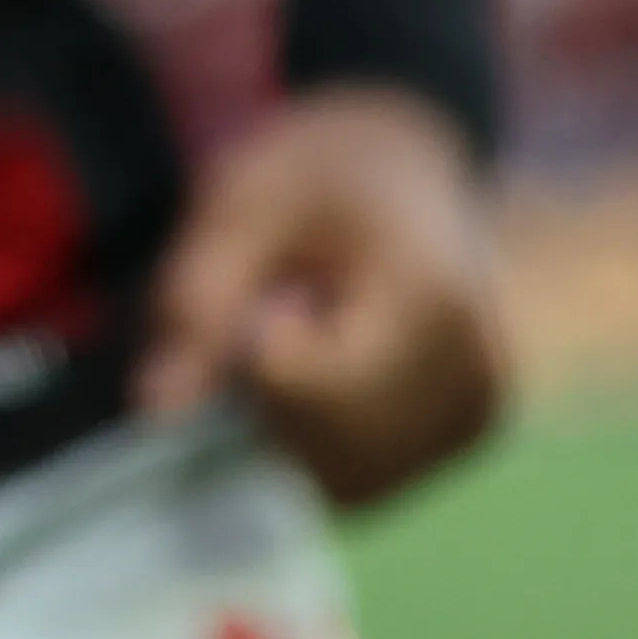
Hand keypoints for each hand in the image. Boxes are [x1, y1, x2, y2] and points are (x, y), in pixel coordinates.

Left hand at [142, 83, 512, 510]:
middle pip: (331, 444)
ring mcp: (481, 410)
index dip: (252, 357)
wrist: (410, 160)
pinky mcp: (468, 433)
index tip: (262, 297)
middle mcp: (477, 369)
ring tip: (309, 340)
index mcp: (429, 296)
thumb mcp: (240, 200)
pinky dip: (324, 447)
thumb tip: (156, 409)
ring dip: (293, 430)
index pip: (313, 389)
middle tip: (278, 315)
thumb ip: (196, 299)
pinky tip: (327, 376)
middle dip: (268, 399)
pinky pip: (373, 478)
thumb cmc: (322, 168)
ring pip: (349, 478)